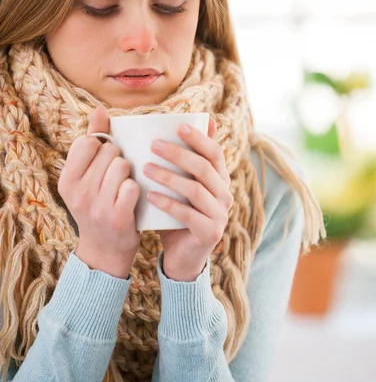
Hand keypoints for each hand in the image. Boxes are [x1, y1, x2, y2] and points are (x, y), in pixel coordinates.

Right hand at [58, 105, 140, 278]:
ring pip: (123, 166)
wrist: (105, 250)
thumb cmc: (98, 203)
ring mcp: (96, 205)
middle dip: (118, 159)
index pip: (88, 142)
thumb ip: (93, 140)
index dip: (103, 146)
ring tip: (123, 187)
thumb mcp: (86, 176)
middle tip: (116, 177)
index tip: (105, 160)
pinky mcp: (116, 216)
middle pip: (110, 152)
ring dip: (129, 173)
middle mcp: (77, 192)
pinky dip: (136, 189)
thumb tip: (101, 109)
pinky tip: (132, 199)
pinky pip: (133, 185)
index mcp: (67, 179)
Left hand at [144, 117, 233, 280]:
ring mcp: (220, 215)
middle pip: (204, 168)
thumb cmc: (178, 214)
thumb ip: (183, 162)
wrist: (182, 256)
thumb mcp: (181, 186)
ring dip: (169, 177)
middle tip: (153, 145)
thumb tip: (182, 126)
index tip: (178, 125)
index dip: (198, 138)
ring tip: (146, 169)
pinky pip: (188, 215)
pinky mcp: (211, 233)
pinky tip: (150, 196)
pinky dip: (168, 203)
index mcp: (220, 179)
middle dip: (178, 154)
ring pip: (196, 190)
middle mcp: (225, 195)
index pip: (214, 152)